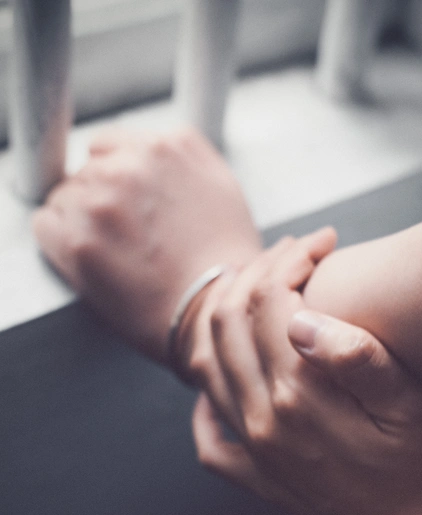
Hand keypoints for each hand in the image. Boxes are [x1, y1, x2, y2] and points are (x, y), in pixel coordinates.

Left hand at [33, 127, 261, 360]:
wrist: (219, 312)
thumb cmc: (226, 261)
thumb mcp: (222, 187)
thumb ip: (182, 156)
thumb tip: (149, 151)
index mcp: (167, 146)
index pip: (108, 146)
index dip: (116, 180)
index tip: (126, 209)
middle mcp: (131, 165)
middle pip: (86, 172)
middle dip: (101, 203)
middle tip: (128, 241)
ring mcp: (101, 202)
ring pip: (65, 198)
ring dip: (81, 223)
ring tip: (117, 257)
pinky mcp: (78, 241)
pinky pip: (46, 225)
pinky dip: (60, 242)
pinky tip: (91, 263)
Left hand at [191, 263, 421, 514]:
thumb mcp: (413, 409)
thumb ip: (355, 358)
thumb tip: (300, 317)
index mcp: (301, 398)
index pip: (270, 303)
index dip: (291, 260)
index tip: (323, 243)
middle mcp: (263, 423)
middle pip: (229, 325)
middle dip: (255, 275)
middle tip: (293, 257)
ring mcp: (255, 454)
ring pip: (209, 369)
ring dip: (227, 320)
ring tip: (261, 295)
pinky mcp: (260, 481)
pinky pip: (209, 436)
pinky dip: (205, 398)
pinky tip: (224, 382)